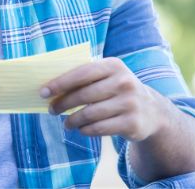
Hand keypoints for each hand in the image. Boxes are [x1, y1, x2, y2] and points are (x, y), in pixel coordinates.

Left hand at [41, 57, 170, 141]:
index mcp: (114, 65)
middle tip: (52, 109)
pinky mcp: (132, 123)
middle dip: (63, 103)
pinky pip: (100, 129)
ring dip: (73, 120)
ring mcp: (130, 103)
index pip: (81, 73)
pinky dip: (86, 130)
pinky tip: (81, 129)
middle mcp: (124, 82)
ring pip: (90, 114)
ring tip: (66, 123)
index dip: (60, 83)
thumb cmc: (117, 90)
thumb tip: (50, 86)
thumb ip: (84, 77)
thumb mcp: (107, 77)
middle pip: (84, 95)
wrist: (151, 111)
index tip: (43, 92)